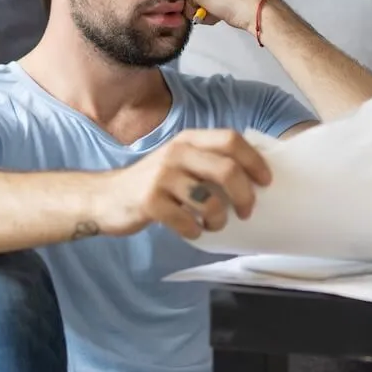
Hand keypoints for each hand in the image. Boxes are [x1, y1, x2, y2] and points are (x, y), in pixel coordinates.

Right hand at [95, 129, 272, 239]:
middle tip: (246, 211)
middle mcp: (177, 153)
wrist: (105, 198)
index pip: (231, 140)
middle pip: (228, 171)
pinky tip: (191, 230)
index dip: (255, 161)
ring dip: (219, 219)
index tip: (266, 182)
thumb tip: (254, 175)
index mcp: (189, 139)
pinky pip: (187, 222)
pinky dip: (195, 231)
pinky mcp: (150, 202)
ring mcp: (162, 177)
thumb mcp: (180, 161)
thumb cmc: (154, 183)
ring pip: (210, 201)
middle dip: (245, 196)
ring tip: (213, 224)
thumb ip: (208, 161)